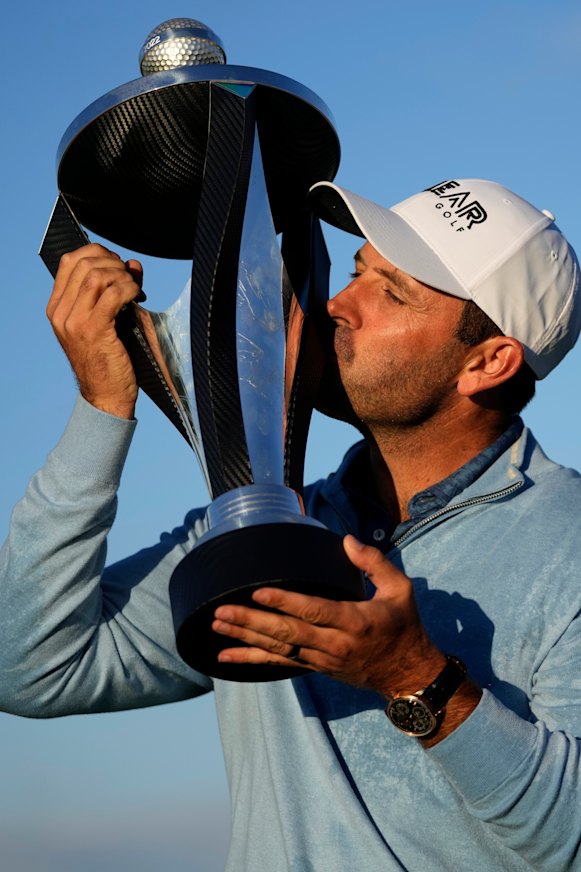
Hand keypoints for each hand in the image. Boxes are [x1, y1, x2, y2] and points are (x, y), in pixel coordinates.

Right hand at [46, 244, 143, 418]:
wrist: (106, 395)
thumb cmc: (108, 358)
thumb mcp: (105, 320)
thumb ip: (113, 289)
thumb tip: (132, 263)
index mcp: (57, 308)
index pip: (69, 261)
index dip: (96, 252)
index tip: (116, 263)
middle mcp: (61, 313)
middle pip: (84, 263)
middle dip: (112, 261)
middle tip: (129, 276)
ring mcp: (75, 321)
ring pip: (97, 276)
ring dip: (122, 275)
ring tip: (134, 287)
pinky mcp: (95, 330)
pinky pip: (113, 294)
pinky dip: (129, 288)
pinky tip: (137, 296)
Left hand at [212, 535, 446, 696]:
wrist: (408, 674)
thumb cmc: (404, 626)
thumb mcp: (401, 590)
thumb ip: (374, 563)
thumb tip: (346, 540)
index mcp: (354, 621)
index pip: (314, 610)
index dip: (284, 602)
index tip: (258, 592)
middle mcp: (334, 643)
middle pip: (286, 633)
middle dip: (252, 621)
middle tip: (221, 611)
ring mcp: (322, 659)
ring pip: (278, 649)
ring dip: (245, 637)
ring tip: (217, 624)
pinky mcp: (315, 667)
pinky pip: (279, 664)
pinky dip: (252, 659)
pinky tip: (227, 655)